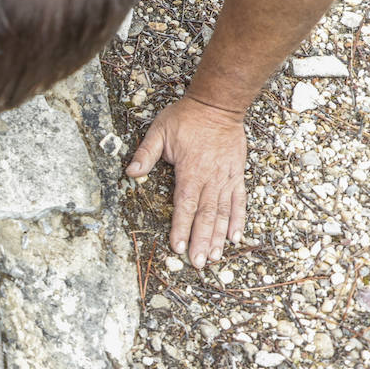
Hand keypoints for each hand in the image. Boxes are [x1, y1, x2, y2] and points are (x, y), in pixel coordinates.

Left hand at [125, 97, 246, 268]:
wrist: (218, 105)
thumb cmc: (186, 118)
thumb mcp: (159, 131)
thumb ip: (145, 154)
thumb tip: (130, 172)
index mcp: (190, 170)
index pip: (184, 205)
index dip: (181, 227)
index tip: (178, 247)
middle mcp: (210, 178)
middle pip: (205, 215)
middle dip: (202, 241)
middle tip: (199, 263)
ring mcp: (226, 177)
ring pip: (223, 212)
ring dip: (219, 236)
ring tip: (217, 257)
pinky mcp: (237, 175)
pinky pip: (239, 201)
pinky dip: (238, 219)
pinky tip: (236, 237)